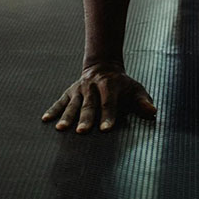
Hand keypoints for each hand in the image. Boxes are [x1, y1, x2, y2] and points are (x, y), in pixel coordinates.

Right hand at [41, 62, 155, 132]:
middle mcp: (93, 87)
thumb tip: (153, 112)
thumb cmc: (122, 84)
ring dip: (68, 116)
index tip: (107, 129)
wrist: (103, 66)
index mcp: (110, 85)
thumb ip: (142, 101)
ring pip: (73, 104)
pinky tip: (46, 120)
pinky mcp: (70, 92)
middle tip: (82, 132)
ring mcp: (80, 89)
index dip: (108, 115)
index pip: (109, 102)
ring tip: (61, 129)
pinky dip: (53, 110)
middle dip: (86, 119)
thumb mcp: (135, 88)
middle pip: (90, 105)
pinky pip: (60, 101)